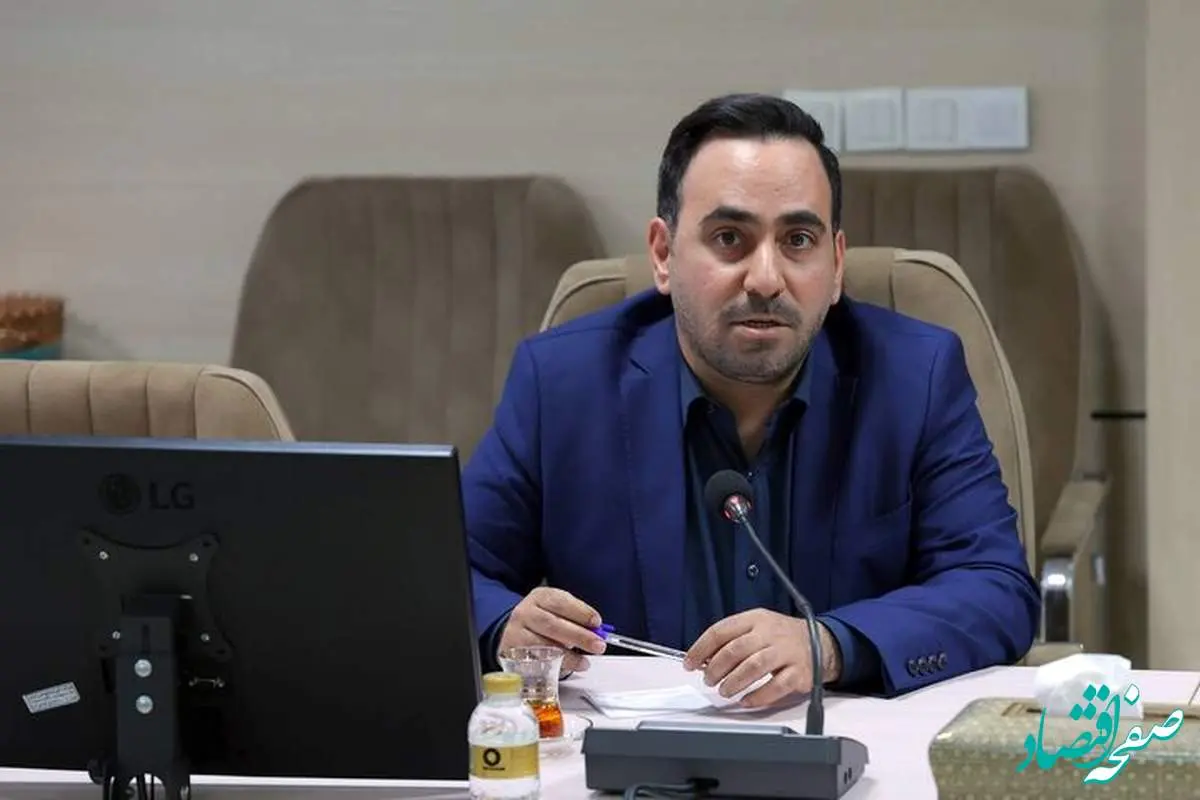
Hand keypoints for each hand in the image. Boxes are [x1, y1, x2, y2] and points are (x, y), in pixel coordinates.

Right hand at [498, 587, 606, 673]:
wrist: (515, 630)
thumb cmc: (543, 620)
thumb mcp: (558, 611)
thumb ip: (576, 618)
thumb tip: (597, 632)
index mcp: (540, 597)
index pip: (560, 601)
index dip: (580, 612)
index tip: (596, 622)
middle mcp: (525, 612)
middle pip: (552, 624)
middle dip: (578, 636)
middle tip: (598, 645)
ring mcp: (516, 632)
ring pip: (543, 645)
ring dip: (568, 655)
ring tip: (585, 662)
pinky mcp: (512, 652)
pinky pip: (535, 660)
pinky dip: (555, 664)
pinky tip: (569, 666)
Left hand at [682, 608, 841, 708]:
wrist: (821, 642)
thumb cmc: (780, 637)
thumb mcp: (756, 628)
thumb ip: (731, 640)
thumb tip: (702, 660)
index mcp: (755, 619)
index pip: (721, 630)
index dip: (701, 648)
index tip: (689, 663)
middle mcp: (770, 633)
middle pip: (736, 650)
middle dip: (716, 668)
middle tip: (708, 679)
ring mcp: (786, 652)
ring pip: (754, 667)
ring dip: (734, 682)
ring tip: (724, 691)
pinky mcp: (799, 673)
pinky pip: (776, 686)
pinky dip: (758, 696)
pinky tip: (746, 700)